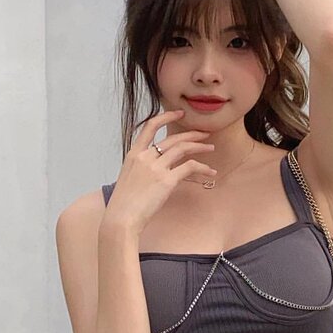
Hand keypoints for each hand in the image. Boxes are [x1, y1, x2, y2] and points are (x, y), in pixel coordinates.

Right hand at [101, 110, 217, 236]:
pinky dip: (202, 168)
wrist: (121, 219)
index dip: (166, 117)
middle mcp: (145, 157)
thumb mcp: (129, 180)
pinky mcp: (166, 180)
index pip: (150, 127)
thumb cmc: (123, 205)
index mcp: (133, 154)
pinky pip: (189, 167)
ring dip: (200, 147)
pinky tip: (210, 172)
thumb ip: (142, 170)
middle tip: (204, 133)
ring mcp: (155, 167)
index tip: (179, 113)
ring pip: (183, 149)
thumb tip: (156, 171)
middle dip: (191, 134)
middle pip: (172, 138)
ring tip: (211, 148)